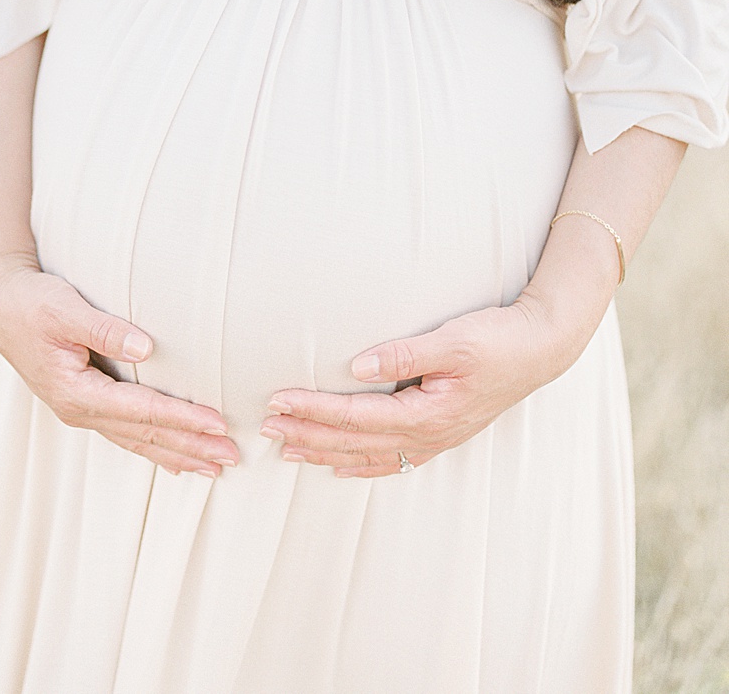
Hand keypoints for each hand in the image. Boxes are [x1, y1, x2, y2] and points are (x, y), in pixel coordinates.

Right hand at [0, 263, 237, 475]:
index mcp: (75, 391)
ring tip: (214, 468)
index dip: (182, 418)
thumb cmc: (31, 302)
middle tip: (233, 457)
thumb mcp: (64, 309)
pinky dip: (154, 448)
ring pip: (136, 441)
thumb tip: (146, 346)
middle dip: (190, 447)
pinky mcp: (82, 403)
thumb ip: (104, 328)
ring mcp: (79, 411)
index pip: (140, 410)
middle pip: (144, 435)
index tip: (219, 423)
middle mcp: (78, 410)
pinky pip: (125, 434)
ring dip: (177, 454)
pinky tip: (176, 460)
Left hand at [262, 297, 575, 477]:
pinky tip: (337, 466)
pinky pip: (391, 459)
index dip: (313, 410)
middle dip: (307, 435)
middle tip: (265, 427)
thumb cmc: (498, 339)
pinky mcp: (439, 435)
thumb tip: (355, 366)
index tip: (277, 400)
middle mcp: (428, 435)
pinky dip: (359, 464)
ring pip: (367, 455)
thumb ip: (403, 355)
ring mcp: (434, 440)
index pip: (355, 416)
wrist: (541, 348)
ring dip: (325, 452)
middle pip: (353, 441)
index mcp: (428, 414)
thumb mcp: (453, 340)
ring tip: (286, 451)